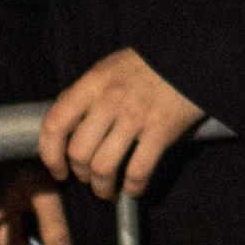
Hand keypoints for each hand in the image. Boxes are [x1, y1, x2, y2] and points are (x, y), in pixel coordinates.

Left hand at [38, 47, 204, 199]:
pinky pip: (138, 171)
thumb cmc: (150, 63)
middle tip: (90, 179)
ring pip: (104, 167)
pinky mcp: (161, 131)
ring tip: (108, 190)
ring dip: (103, 187)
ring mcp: (136, 116)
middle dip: (81, 174)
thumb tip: (66, 125)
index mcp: (93, 83)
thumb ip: (87, 93)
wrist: (194, 54)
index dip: (50, 154)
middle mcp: (109, 100)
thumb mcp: (110, 68)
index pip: (55, 123)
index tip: (58, 169)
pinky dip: (132, 187)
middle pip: (79, 152)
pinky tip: (133, 189)